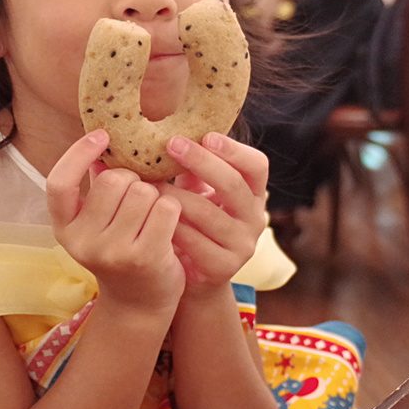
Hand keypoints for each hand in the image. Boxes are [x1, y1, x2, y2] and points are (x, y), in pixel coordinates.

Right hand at [47, 130, 184, 315]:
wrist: (140, 304)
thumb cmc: (121, 250)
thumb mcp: (99, 221)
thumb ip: (96, 184)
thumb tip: (101, 142)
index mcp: (64, 228)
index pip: (58, 183)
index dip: (77, 154)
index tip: (101, 135)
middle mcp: (82, 242)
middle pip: (113, 180)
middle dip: (133, 179)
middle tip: (139, 197)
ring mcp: (112, 252)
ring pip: (143, 192)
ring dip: (155, 195)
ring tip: (152, 214)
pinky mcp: (144, 257)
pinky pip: (166, 208)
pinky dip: (172, 209)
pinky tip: (168, 224)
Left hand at [157, 133, 268, 296]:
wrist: (193, 278)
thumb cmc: (192, 223)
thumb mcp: (197, 192)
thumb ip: (189, 167)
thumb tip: (160, 130)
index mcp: (253, 194)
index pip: (257, 165)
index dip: (234, 150)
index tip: (206, 135)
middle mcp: (254, 219)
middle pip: (234, 186)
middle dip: (203, 162)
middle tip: (172, 144)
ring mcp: (242, 246)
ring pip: (210, 215)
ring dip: (177, 196)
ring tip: (151, 183)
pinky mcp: (224, 268)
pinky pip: (195, 243)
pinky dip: (172, 226)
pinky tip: (154, 215)